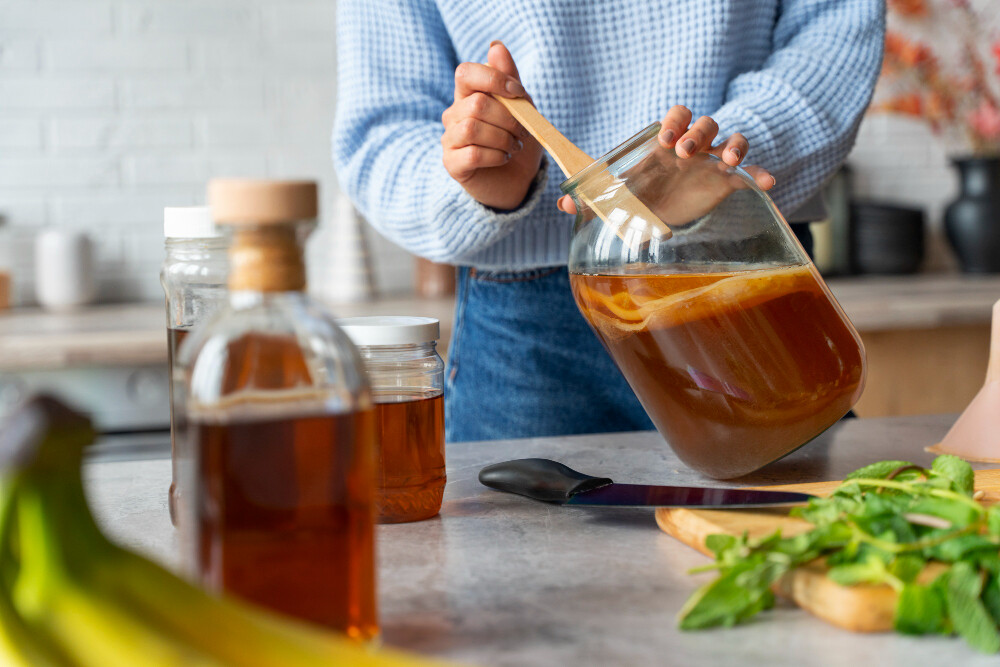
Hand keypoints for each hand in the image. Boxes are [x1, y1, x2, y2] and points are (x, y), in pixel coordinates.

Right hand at [442, 42, 543, 210]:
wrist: (516, 179)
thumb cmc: (516, 138)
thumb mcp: (520, 106)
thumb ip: (509, 78)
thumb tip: (495, 47)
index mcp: (468, 95)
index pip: (466, 73)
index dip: (493, 79)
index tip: (518, 93)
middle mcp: (453, 115)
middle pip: (476, 104)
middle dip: (508, 117)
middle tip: (522, 131)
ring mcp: (450, 140)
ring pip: (472, 128)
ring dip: (502, 138)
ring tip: (514, 146)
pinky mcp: (452, 164)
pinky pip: (472, 154)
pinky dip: (496, 155)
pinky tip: (504, 158)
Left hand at [557, 105, 775, 214]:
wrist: (664, 215)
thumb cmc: (641, 196)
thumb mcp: (619, 199)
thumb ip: (593, 200)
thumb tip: (564, 204)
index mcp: (666, 145)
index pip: (676, 118)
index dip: (675, 123)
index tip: (666, 141)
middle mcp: (693, 149)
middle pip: (705, 123)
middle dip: (698, 133)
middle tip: (686, 152)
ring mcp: (713, 164)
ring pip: (731, 137)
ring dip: (733, 144)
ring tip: (728, 160)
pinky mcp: (728, 183)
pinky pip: (751, 172)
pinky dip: (761, 174)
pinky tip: (766, 183)